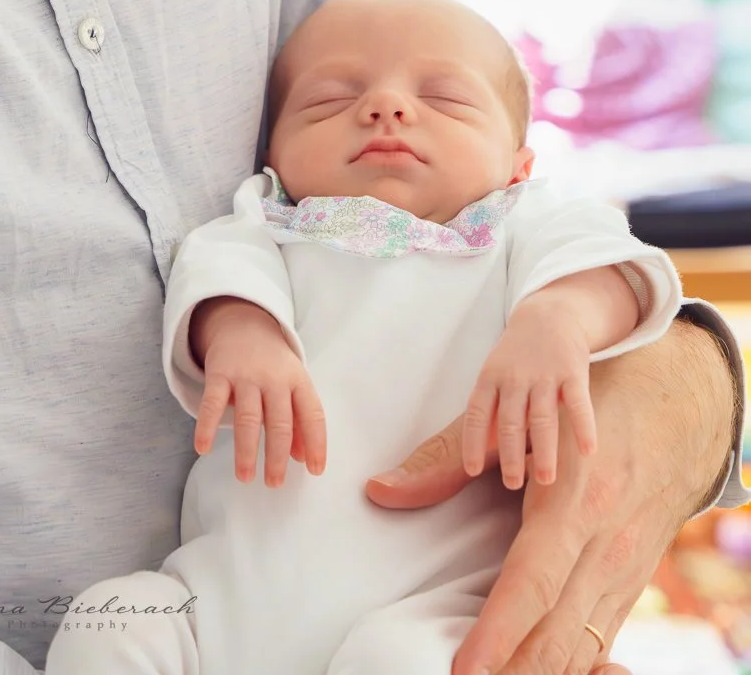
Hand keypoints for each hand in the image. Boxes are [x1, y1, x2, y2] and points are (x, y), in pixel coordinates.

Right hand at [190, 296, 326, 486]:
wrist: (243, 323)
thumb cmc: (273, 365)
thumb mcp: (293, 385)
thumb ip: (300, 420)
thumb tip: (303, 459)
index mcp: (298, 380)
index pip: (312, 414)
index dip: (317, 443)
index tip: (315, 470)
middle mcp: (274, 378)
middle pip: (279, 422)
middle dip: (277, 456)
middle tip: (274, 483)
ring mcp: (246, 375)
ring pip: (248, 417)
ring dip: (246, 450)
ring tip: (245, 476)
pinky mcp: (219, 372)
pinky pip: (212, 402)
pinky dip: (207, 426)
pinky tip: (202, 448)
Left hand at [363, 319, 731, 674]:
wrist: (677, 413)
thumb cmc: (588, 409)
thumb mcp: (522, 422)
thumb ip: (446, 457)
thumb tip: (381, 489)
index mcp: (575, 507)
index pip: (532, 586)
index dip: (497, 633)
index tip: (465, 668)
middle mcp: (608, 548)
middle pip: (558, 634)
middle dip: (513, 671)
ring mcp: (628, 573)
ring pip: (583, 649)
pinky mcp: (635, 585)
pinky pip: (603, 643)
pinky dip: (573, 669)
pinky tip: (539, 674)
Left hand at [463, 292, 596, 488]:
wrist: (548, 316)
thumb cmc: (516, 358)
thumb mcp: (495, 376)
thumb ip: (490, 411)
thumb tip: (479, 454)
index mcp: (491, 378)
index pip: (476, 413)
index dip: (472, 441)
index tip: (471, 470)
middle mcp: (515, 377)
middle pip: (509, 421)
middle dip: (510, 455)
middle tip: (513, 484)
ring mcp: (544, 375)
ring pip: (542, 418)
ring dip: (544, 451)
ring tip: (546, 481)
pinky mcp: (573, 372)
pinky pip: (579, 403)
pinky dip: (583, 427)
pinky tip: (588, 451)